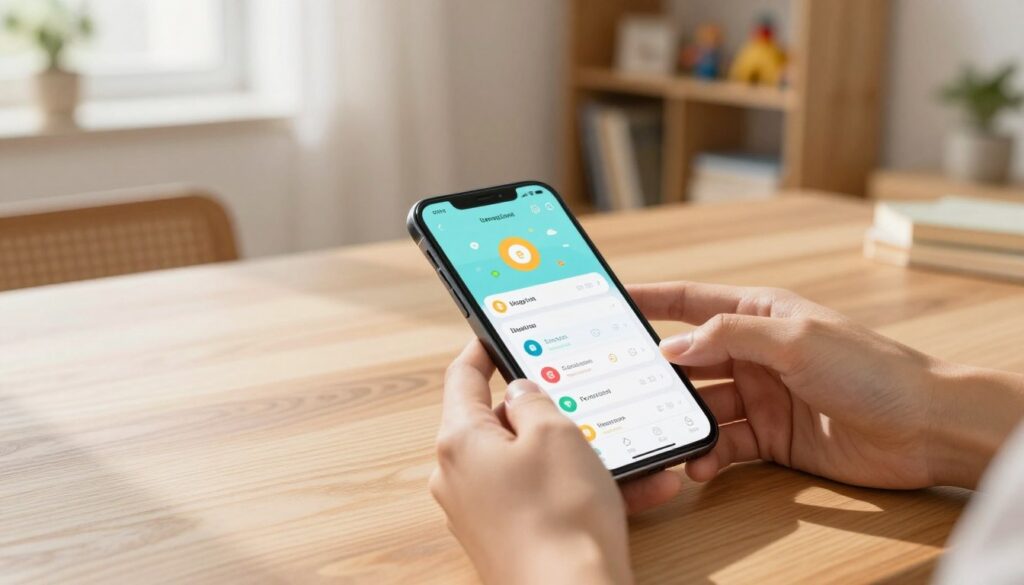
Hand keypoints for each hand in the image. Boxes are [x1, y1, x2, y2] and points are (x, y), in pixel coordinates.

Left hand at [429, 341, 681, 584]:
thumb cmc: (559, 517)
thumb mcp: (555, 434)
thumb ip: (534, 398)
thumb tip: (519, 391)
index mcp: (460, 440)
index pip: (462, 377)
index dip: (482, 348)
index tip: (494, 331)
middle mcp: (461, 476)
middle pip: (503, 423)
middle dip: (552, 412)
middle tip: (584, 398)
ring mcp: (483, 511)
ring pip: (536, 464)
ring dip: (585, 455)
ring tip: (636, 453)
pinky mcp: (510, 537)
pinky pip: (549, 498)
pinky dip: (587, 490)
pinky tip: (643, 488)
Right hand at [629, 282, 1023, 489]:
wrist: (925, 428)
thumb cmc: (870, 369)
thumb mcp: (794, 339)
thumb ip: (729, 337)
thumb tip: (671, 347)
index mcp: (759, 314)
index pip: (691, 302)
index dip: (650, 299)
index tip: (610, 300)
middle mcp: (755, 353)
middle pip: (689, 360)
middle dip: (657, 374)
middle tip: (621, 387)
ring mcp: (762, 397)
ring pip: (702, 406)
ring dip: (680, 420)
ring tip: (660, 433)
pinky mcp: (772, 438)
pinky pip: (725, 444)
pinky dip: (708, 454)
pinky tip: (700, 463)